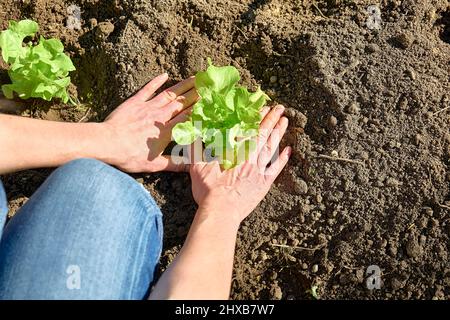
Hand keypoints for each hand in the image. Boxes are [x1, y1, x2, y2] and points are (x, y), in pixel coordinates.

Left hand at [101, 73, 197, 172]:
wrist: (107, 143)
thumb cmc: (130, 156)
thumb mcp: (154, 164)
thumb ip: (174, 164)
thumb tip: (191, 168)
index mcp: (167, 131)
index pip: (187, 118)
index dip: (199, 109)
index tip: (210, 102)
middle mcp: (160, 116)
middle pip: (181, 103)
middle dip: (195, 94)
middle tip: (207, 85)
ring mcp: (148, 107)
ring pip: (169, 94)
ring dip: (183, 85)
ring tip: (195, 77)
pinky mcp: (135, 102)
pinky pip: (148, 89)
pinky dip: (157, 82)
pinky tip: (164, 75)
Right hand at [189, 105, 290, 224]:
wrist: (221, 213)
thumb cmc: (209, 191)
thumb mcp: (198, 168)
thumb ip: (196, 148)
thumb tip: (192, 132)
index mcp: (236, 154)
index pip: (250, 130)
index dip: (258, 118)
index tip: (264, 107)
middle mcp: (250, 160)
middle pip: (264, 136)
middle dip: (272, 120)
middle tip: (280, 109)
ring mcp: (259, 172)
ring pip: (272, 149)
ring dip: (279, 134)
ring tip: (285, 122)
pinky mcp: (264, 185)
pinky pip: (276, 169)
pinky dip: (283, 159)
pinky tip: (289, 150)